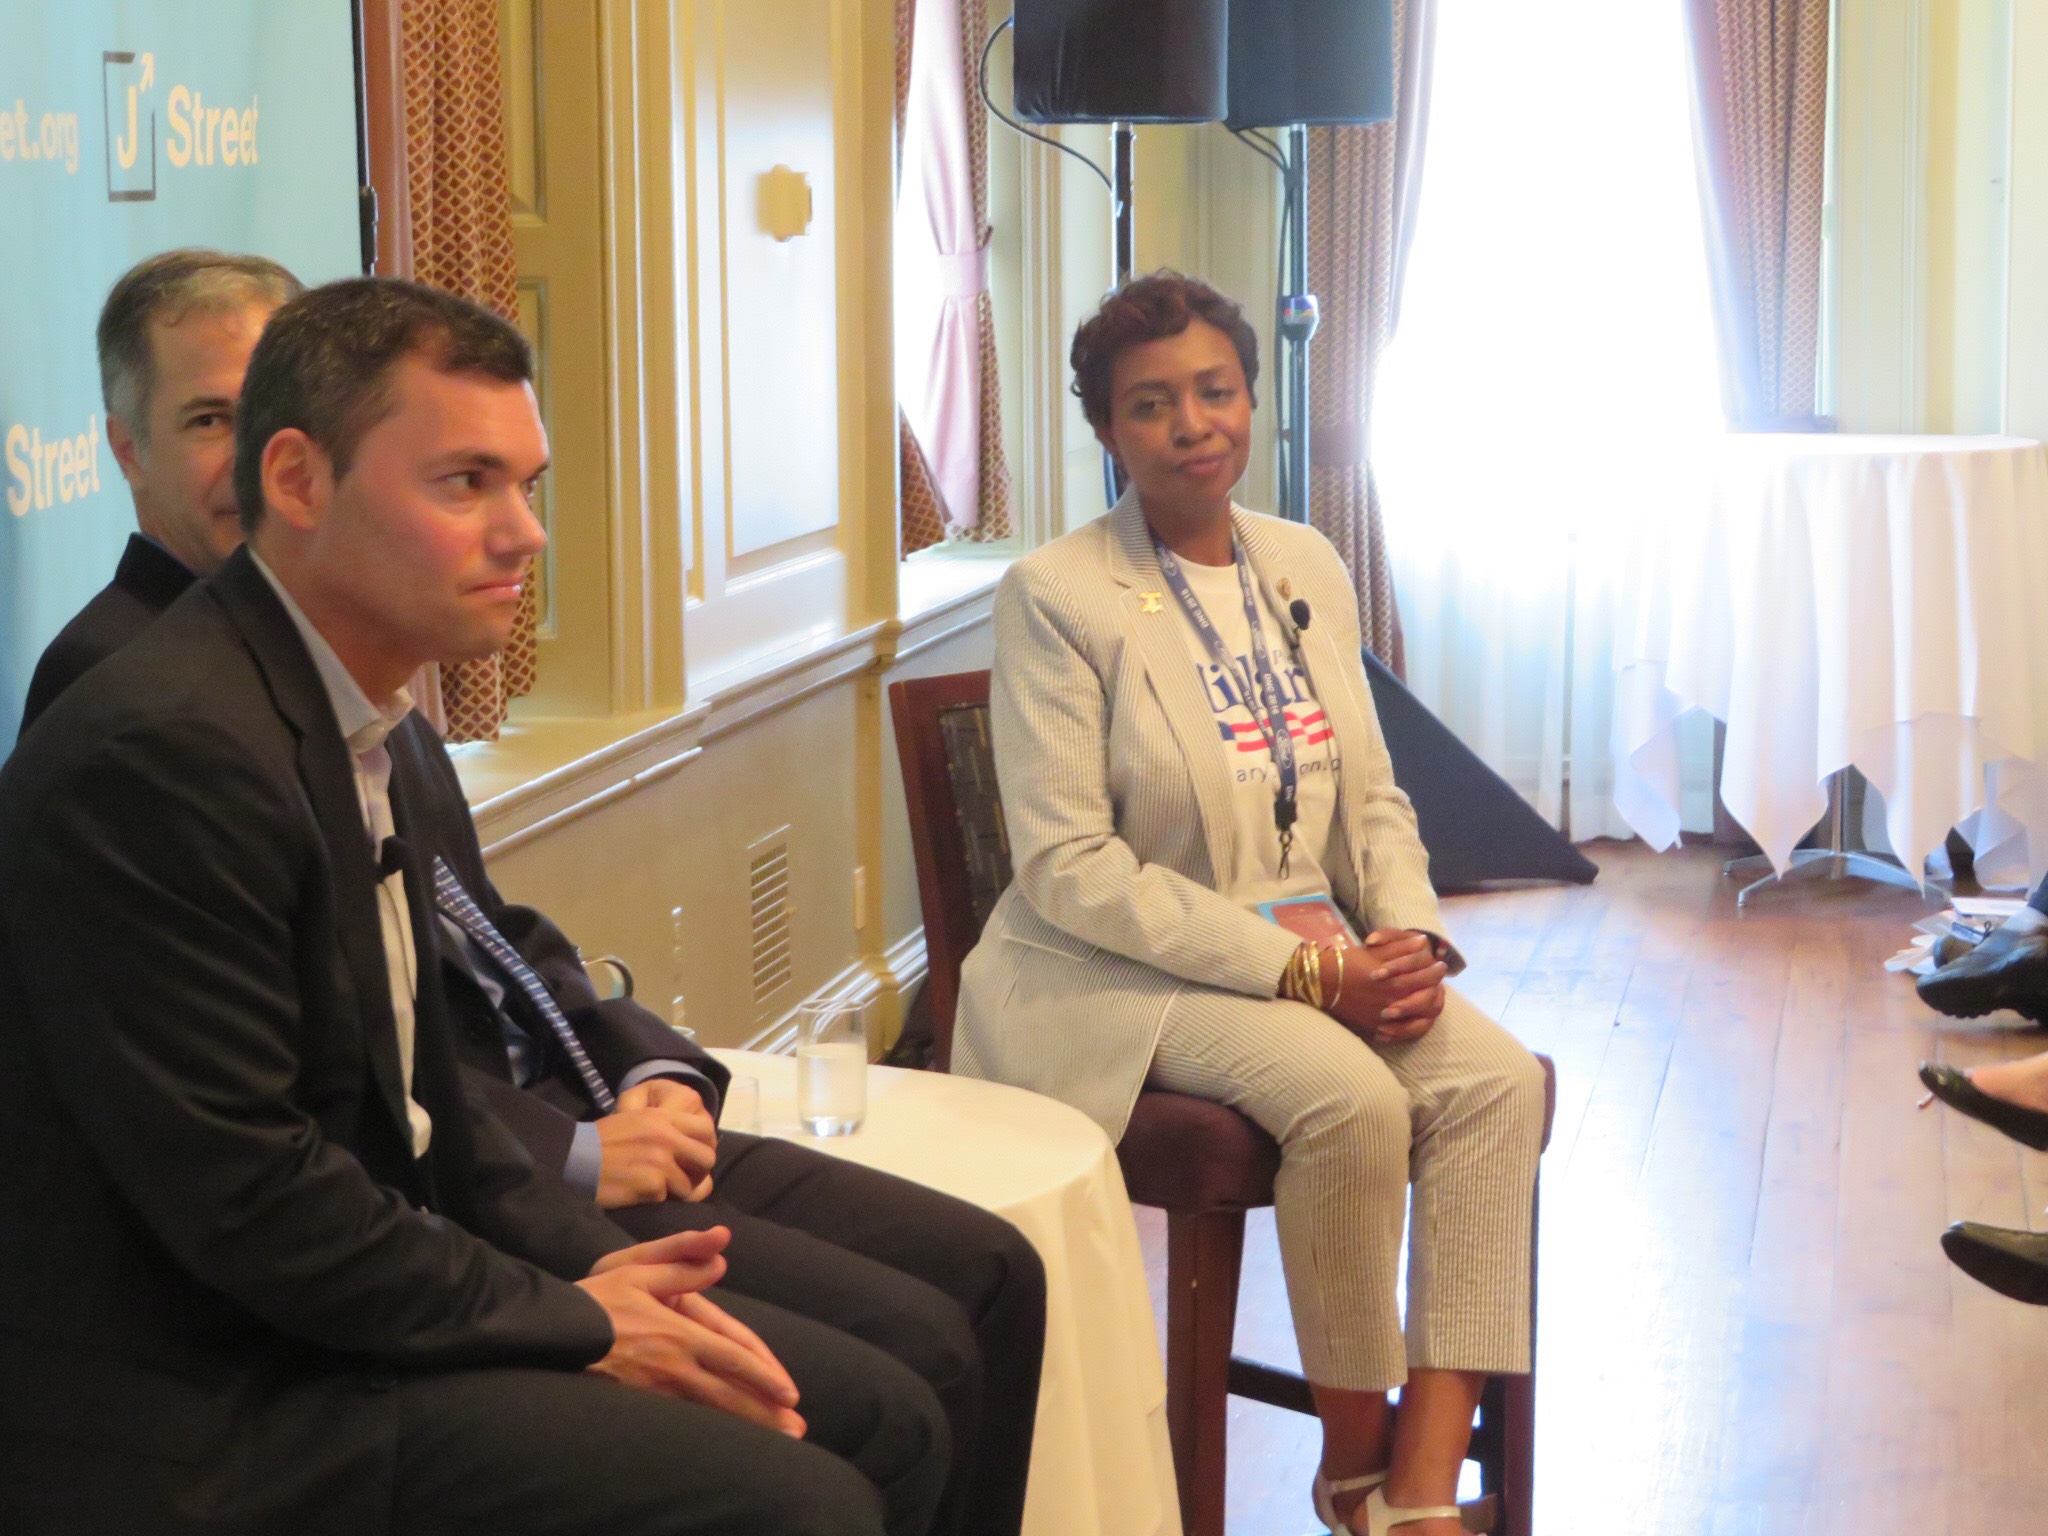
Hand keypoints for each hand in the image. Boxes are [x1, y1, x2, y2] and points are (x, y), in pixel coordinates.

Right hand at [581, 1228, 804, 1435]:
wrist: (549, 1336)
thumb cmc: (594, 1300)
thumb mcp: (637, 1270)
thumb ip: (682, 1262)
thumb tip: (722, 1255)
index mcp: (678, 1333)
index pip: (732, 1357)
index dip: (763, 1377)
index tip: (790, 1395)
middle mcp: (673, 1367)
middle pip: (728, 1396)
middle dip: (764, 1414)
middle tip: (795, 1431)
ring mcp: (656, 1390)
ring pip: (709, 1413)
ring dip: (743, 1427)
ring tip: (773, 1442)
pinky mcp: (639, 1403)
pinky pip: (683, 1419)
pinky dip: (711, 1429)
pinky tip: (726, 1438)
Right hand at [594, 1081, 719, 1207]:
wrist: (572, 1158)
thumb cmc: (601, 1142)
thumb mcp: (636, 1121)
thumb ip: (667, 1130)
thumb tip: (695, 1148)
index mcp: (663, 1118)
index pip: (706, 1129)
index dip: (704, 1146)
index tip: (692, 1159)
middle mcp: (666, 1136)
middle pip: (707, 1159)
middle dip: (697, 1174)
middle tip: (681, 1181)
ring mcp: (660, 1161)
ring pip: (689, 1185)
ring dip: (673, 1192)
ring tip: (652, 1189)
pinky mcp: (650, 1184)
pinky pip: (665, 1199)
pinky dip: (653, 1201)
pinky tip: (635, 1195)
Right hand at [1322, 930, 1447, 1045]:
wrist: (1322, 983)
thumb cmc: (1348, 963)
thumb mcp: (1375, 952)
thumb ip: (1401, 948)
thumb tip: (1422, 941)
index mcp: (1396, 982)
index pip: (1427, 977)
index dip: (1436, 970)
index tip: (1439, 964)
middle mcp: (1395, 1002)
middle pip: (1427, 998)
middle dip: (1436, 987)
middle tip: (1437, 980)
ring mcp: (1386, 1018)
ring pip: (1420, 1019)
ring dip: (1429, 1008)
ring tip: (1432, 998)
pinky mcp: (1377, 1027)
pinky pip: (1404, 1033)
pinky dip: (1413, 1027)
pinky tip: (1416, 1018)